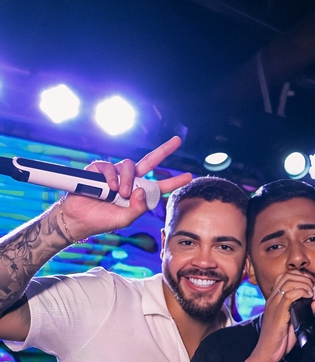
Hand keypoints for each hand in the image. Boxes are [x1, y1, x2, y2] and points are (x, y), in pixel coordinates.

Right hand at [61, 136, 191, 239]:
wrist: (78, 219)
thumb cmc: (102, 220)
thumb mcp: (124, 219)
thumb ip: (137, 208)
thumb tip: (142, 190)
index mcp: (137, 194)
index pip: (158, 186)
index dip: (173, 182)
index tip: (189, 176)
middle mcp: (128, 181)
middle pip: (148, 162)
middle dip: (163, 151)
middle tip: (177, 141)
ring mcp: (114, 174)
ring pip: (129, 165)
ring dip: (127, 179)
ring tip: (120, 193)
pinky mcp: (99, 170)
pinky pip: (109, 166)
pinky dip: (111, 177)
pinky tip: (109, 188)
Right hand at [250, 272, 314, 361]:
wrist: (267, 353)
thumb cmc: (279, 340)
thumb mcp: (294, 323)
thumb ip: (305, 311)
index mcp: (274, 300)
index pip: (284, 277)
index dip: (299, 276)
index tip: (310, 285)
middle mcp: (272, 300)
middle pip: (287, 276)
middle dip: (304, 278)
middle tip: (313, 288)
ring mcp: (274, 305)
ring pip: (289, 283)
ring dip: (304, 284)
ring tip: (312, 293)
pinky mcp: (278, 313)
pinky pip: (289, 295)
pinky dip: (302, 292)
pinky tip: (309, 297)